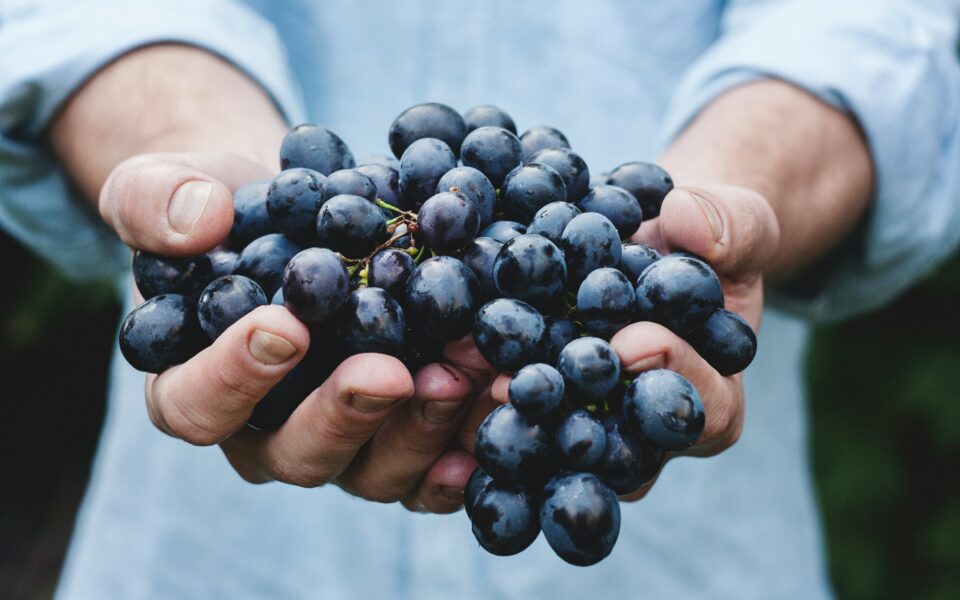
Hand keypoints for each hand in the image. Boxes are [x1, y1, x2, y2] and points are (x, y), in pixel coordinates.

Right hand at [101, 151, 491, 511]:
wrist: (298, 215)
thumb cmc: (223, 210)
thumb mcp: (166, 186)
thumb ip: (155, 201)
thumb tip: (198, 221)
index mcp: (194, 388)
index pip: (196, 406)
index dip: (234, 378)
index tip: (284, 326)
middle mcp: (268, 433)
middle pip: (297, 454)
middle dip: (346, 415)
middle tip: (390, 372)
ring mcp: (342, 443)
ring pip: (375, 470)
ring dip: (423, 428)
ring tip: (467, 373)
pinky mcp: (400, 436)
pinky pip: (433, 467)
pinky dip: (469, 446)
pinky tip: (501, 406)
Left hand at [482, 183, 779, 498]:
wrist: (651, 243)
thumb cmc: (703, 240)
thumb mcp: (736, 222)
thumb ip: (730, 226)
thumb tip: (688, 221)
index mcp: (710, 400)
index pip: (702, 410)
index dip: (673, 377)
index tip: (634, 339)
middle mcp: (644, 435)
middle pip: (614, 448)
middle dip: (569, 413)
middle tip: (522, 383)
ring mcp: (586, 428)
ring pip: (550, 444)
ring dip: (504, 414)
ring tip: (463, 374)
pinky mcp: (536, 409)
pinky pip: (506, 415)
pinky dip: (468, 395)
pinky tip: (433, 367)